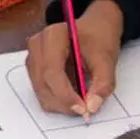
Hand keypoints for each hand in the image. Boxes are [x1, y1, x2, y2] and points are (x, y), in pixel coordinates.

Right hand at [25, 0, 122, 116]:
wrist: (94, 27)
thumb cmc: (99, 38)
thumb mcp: (107, 58)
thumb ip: (103, 83)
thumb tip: (92, 107)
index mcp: (53, 36)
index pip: (52, 72)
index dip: (65, 95)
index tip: (84, 109)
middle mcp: (36, 46)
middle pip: (43, 84)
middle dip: (64, 103)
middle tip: (86, 111)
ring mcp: (32, 58)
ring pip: (41, 92)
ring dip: (61, 104)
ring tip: (82, 101)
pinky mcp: (33, 69)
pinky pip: (41, 92)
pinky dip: (57, 100)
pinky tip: (73, 96)